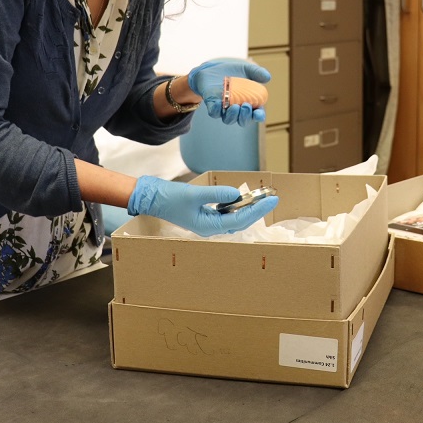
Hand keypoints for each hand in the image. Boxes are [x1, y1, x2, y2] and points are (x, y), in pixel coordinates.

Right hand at [127, 176, 278, 236]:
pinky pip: (226, 212)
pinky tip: (241, 197)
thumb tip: (237, 194)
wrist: (150, 197)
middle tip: (272, 198)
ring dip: (248, 208)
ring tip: (261, 197)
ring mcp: (207, 222)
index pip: (240, 220)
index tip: (271, 200)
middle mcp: (210, 228)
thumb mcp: (193, 194)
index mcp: (208, 227)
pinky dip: (236, 205)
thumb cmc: (168, 197)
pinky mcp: (205, 215)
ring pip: (234, 218)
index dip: (257, 210)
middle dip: (257, 210)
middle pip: (240, 221)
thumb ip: (216, 194)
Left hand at [188, 58, 270, 125]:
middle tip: (246, 106)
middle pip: (243, 120)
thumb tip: (267, 77)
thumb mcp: (247, 69)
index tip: (259, 113)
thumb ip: (257, 72)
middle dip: (246, 117)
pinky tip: (219, 104)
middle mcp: (237, 109)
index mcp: (249, 103)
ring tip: (235, 106)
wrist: (213, 68)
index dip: (259, 116)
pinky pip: (214, 113)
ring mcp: (224, 109)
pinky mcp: (212, 105)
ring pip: (229, 120)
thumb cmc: (233, 71)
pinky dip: (217, 110)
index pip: (256, 114)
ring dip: (233, 116)